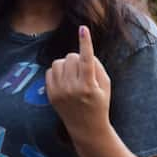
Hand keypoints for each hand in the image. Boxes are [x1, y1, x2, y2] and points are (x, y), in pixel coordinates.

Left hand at [45, 26, 110, 140]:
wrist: (86, 127)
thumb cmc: (99, 103)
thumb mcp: (106, 86)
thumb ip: (97, 67)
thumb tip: (83, 51)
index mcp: (89, 86)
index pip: (86, 59)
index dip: (85, 43)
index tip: (83, 29)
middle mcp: (72, 88)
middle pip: (70, 57)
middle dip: (77, 58)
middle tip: (83, 69)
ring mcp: (59, 91)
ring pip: (58, 62)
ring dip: (66, 64)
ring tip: (73, 74)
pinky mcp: (50, 94)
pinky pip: (50, 71)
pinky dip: (57, 71)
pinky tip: (65, 79)